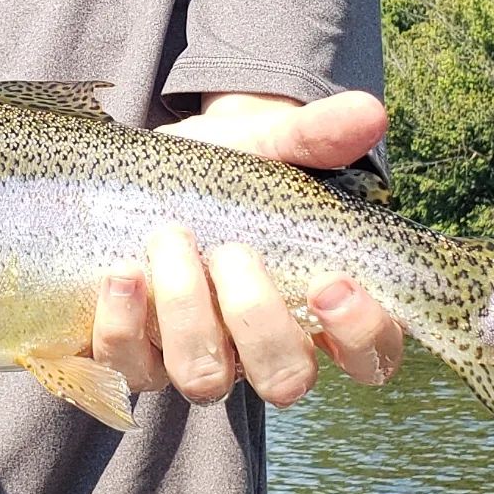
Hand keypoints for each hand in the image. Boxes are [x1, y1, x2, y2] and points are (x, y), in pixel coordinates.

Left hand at [92, 91, 404, 406]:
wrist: (150, 169)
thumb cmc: (228, 170)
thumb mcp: (269, 145)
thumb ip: (316, 136)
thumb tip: (370, 113)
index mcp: (320, 309)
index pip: (371, 356)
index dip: (359, 334)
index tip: (330, 283)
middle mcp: (263, 350)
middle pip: (285, 379)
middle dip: (257, 318)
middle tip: (232, 252)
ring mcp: (198, 359)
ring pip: (204, 380)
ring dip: (186, 314)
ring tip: (169, 240)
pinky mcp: (135, 356)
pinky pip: (129, 368)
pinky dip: (122, 326)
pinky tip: (123, 272)